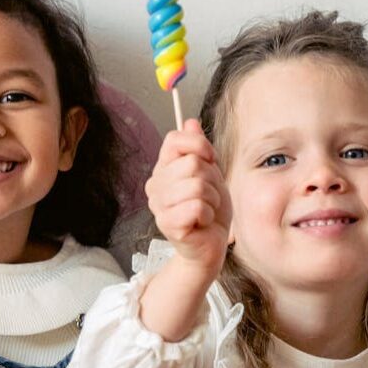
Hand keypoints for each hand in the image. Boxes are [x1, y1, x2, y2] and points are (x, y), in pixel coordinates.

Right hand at [145, 119, 231, 283]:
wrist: (209, 246)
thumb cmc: (209, 210)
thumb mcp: (210, 173)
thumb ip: (198, 148)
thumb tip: (190, 122)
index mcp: (163, 168)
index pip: (175, 139)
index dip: (200, 146)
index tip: (210, 161)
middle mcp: (155, 184)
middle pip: (192, 164)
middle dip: (212, 181)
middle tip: (209, 197)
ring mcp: (158, 205)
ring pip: (197, 186)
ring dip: (212, 200)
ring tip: (206, 210)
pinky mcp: (167, 224)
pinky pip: (197, 206)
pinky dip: (208, 215)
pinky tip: (202, 222)